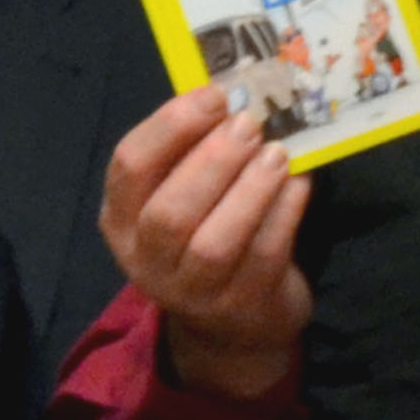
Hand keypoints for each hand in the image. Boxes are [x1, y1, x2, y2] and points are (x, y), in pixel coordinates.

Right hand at [99, 85, 310, 396]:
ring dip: (249, 190)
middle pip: (169, 212)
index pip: (129, 167)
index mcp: (122, 220)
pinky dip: (283, 215)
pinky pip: (262, 256)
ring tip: (277, 154)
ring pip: (214, 243)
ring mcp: (192, 293)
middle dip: (213, 161)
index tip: (215, 96)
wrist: (233, 326)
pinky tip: (298, 184)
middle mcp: (146, 261)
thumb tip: (232, 93)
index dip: (171, 125)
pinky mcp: (240, 307)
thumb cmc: (205, 235)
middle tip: (249, 125)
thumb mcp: (182, 196)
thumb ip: (192, 152)